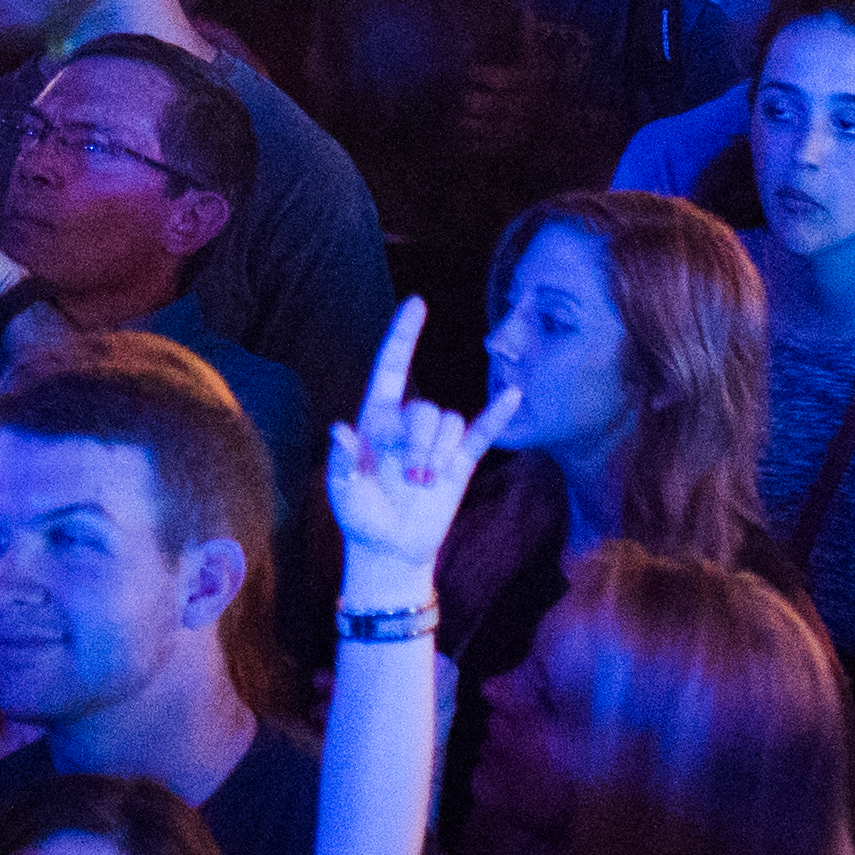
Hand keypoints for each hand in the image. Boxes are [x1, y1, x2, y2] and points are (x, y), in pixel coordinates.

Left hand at [327, 296, 495, 598]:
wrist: (390, 551)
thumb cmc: (359, 516)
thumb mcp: (343, 490)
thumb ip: (343, 460)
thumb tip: (340, 429)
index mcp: (377, 418)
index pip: (392, 367)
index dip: (403, 335)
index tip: (417, 303)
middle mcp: (408, 423)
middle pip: (426, 409)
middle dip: (420, 442)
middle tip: (411, 478)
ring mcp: (436, 443)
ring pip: (450, 422)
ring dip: (439, 452)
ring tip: (425, 483)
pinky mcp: (459, 463)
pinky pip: (482, 432)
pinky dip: (498, 414)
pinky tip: (514, 395)